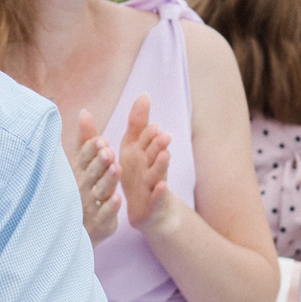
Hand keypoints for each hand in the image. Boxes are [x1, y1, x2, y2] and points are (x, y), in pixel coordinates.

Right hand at [70, 110, 122, 242]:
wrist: (78, 228)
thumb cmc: (81, 189)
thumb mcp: (82, 163)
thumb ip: (85, 139)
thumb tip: (85, 111)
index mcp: (77, 172)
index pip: (83, 158)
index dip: (91, 150)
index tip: (101, 140)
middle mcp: (81, 187)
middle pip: (91, 173)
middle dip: (99, 163)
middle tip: (108, 151)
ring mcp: (88, 206)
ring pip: (98, 192)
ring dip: (107, 181)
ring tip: (117, 169)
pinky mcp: (99, 223)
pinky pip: (103, 215)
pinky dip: (109, 207)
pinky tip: (117, 199)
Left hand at [118, 94, 175, 232]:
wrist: (146, 207)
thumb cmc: (139, 171)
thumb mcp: (135, 145)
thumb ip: (139, 122)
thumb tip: (144, 94)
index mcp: (144, 151)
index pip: (146, 140)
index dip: (149, 134)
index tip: (154, 126)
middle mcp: (150, 165)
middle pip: (155, 153)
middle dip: (159, 145)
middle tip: (163, 136)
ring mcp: (153, 184)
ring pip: (158, 173)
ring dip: (162, 164)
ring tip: (166, 155)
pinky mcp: (153, 202)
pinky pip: (156, 197)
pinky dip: (159, 192)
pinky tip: (162, 186)